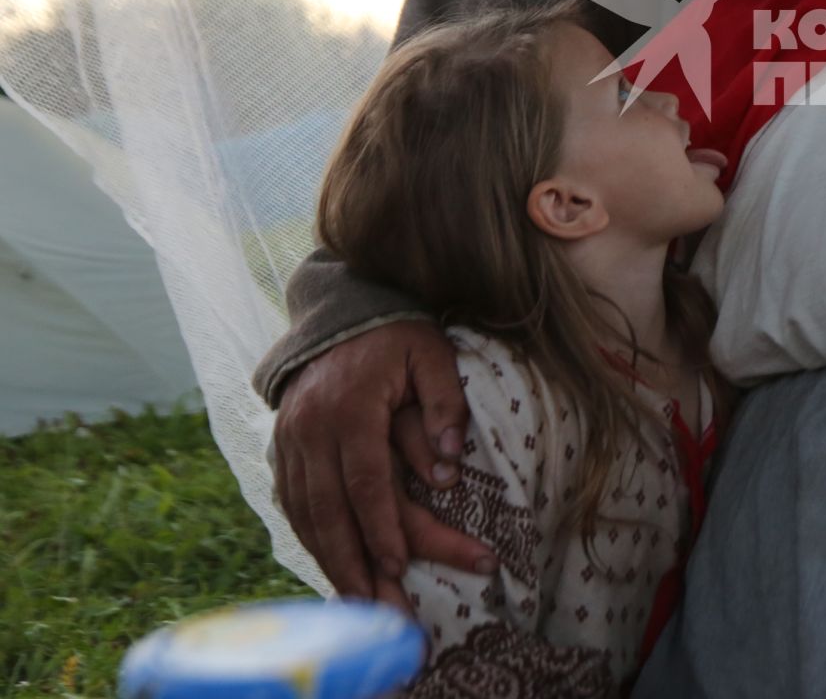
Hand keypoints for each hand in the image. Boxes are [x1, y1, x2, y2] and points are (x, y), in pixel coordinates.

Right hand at [271, 320, 491, 601]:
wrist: (339, 312)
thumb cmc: (396, 335)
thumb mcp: (432, 354)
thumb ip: (445, 403)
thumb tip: (449, 467)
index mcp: (350, 407)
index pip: (366, 480)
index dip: (381, 527)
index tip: (399, 565)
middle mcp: (311, 428)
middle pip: (329, 510)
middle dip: (352, 563)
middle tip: (376, 606)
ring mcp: (290, 439)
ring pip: (305, 513)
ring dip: (328, 560)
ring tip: (354, 601)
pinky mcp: (282, 447)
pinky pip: (291, 503)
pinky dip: (309, 537)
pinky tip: (329, 563)